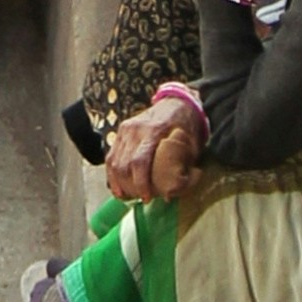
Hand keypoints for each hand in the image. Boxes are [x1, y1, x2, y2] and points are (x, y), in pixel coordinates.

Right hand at [105, 87, 205, 203]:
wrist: (176, 102)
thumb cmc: (185, 126)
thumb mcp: (191, 145)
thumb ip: (183, 167)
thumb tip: (172, 192)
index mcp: (154, 130)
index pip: (139, 161)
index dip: (141, 183)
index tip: (147, 197)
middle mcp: (135, 129)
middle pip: (123, 164)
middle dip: (130, 186)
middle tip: (140, 199)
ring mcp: (125, 129)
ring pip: (114, 162)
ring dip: (119, 183)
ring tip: (129, 196)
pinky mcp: (120, 131)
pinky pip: (111, 157)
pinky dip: (112, 175)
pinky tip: (118, 188)